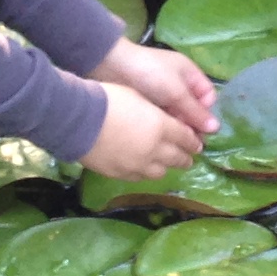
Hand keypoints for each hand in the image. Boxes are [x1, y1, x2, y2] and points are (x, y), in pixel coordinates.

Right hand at [79, 81, 205, 179]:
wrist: (79, 120)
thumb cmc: (109, 99)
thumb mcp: (139, 97)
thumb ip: (157, 112)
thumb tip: (166, 121)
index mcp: (161, 127)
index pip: (186, 138)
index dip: (193, 141)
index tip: (197, 143)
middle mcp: (154, 150)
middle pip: (177, 158)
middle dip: (186, 157)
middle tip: (189, 157)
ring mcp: (137, 165)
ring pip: (160, 172)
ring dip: (166, 166)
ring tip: (167, 164)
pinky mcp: (121, 174)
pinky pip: (140, 177)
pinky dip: (146, 172)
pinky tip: (144, 168)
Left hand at [94, 36, 218, 139]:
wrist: (112, 67)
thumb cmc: (150, 73)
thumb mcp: (176, 91)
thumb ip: (195, 111)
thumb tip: (216, 129)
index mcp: (190, 75)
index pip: (207, 98)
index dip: (207, 114)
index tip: (202, 130)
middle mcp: (179, 85)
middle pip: (193, 109)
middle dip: (193, 125)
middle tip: (190, 145)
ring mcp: (163, 95)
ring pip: (178, 116)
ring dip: (178, 128)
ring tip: (177, 145)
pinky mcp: (149, 104)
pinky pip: (163, 118)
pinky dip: (165, 127)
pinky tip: (163, 140)